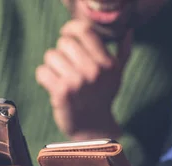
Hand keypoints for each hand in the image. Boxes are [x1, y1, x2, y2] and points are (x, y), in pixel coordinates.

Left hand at [36, 20, 131, 139]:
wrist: (94, 130)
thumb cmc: (103, 98)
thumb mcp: (117, 76)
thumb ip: (123, 53)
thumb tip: (128, 32)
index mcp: (107, 64)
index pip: (84, 30)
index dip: (71, 29)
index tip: (67, 35)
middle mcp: (93, 71)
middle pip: (64, 42)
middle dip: (63, 53)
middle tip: (67, 67)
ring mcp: (77, 82)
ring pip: (51, 55)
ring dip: (53, 66)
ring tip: (62, 78)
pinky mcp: (62, 93)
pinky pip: (42, 72)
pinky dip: (44, 78)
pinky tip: (54, 86)